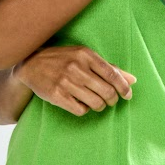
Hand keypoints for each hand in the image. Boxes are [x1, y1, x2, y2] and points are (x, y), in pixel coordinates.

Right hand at [14, 45, 137, 116]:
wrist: (31, 63)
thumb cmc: (63, 59)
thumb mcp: (85, 57)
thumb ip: (108, 67)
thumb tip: (132, 80)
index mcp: (85, 55)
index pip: (112, 74)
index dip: (123, 87)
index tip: (128, 95)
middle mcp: (76, 67)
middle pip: (106, 91)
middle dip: (112, 99)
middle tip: (111, 100)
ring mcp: (65, 81)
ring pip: (96, 103)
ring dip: (100, 105)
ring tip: (97, 102)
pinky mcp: (56, 95)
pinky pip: (81, 110)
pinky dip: (85, 109)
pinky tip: (81, 103)